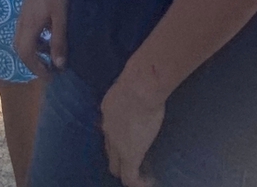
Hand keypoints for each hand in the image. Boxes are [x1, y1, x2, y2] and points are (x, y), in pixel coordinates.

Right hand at [14, 0, 72, 76]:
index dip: (36, 68)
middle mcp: (23, 19)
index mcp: (29, 23)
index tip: (50, 78)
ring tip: (53, 55)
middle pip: (21, 47)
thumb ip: (59, 40)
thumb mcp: (62, 15)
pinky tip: (51, 34)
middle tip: (49, 71)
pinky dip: (38, 37)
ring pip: (24, 37)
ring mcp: (26, 10)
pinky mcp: (30, 4)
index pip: (25, 53)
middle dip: (33, 62)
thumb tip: (58, 66)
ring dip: (36, 50)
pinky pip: (29, 28)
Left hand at [100, 69, 165, 186]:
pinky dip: (138, 182)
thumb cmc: (139, 79)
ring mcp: (117, 144)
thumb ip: (132, 91)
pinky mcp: (129, 155)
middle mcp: (108, 128)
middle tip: (132, 162)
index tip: (129, 139)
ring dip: (126, 170)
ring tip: (140, 175)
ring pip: (115, 166)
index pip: (109, 130)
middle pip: (109, 150)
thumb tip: (142, 88)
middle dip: (118, 158)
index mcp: (108, 109)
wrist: (139, 87)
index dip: (118, 138)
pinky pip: (130, 177)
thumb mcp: (130, 84)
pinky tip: (148, 183)